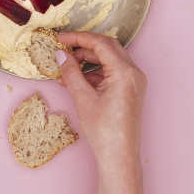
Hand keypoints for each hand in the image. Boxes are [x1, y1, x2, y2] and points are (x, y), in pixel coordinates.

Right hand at [56, 32, 146, 169]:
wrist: (118, 155)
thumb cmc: (104, 130)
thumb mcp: (82, 98)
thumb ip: (71, 73)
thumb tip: (60, 55)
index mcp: (125, 72)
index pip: (100, 44)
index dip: (78, 38)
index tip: (60, 39)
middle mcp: (133, 73)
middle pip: (106, 48)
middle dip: (83, 46)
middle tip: (62, 48)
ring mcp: (133, 81)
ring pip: (107, 59)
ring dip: (86, 61)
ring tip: (65, 68)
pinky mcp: (128, 90)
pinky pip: (110, 72)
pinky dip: (92, 72)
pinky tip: (74, 80)